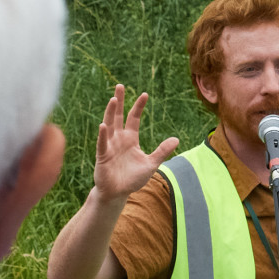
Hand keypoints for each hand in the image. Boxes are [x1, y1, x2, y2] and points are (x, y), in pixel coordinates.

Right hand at [94, 84, 177, 200]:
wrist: (118, 193)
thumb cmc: (133, 179)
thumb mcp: (151, 163)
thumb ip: (162, 151)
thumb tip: (176, 139)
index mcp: (130, 139)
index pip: (134, 118)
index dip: (138, 106)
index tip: (145, 94)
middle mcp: (119, 139)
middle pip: (118, 116)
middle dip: (120, 101)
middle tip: (120, 85)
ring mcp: (109, 146)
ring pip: (109, 126)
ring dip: (111, 113)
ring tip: (114, 99)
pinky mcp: (102, 156)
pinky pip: (102, 143)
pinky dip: (103, 135)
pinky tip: (103, 125)